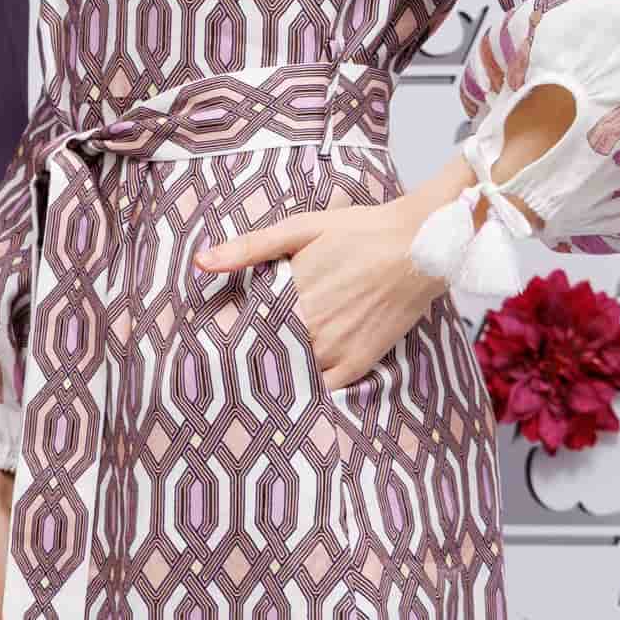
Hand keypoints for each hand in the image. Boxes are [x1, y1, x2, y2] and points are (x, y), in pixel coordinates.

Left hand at [196, 195, 445, 389]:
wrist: (419, 246)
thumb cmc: (359, 232)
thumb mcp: (300, 229)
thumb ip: (249, 248)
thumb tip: (200, 262)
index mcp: (289, 296)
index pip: (242, 329)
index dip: (225, 338)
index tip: (206, 347)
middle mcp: (310, 328)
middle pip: (264, 355)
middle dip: (246, 359)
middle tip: (222, 370)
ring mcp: (336, 349)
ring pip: (292, 375)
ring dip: (275, 376)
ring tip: (255, 381)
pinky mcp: (360, 361)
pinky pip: (324, 389)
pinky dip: (308, 390)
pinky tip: (295, 389)